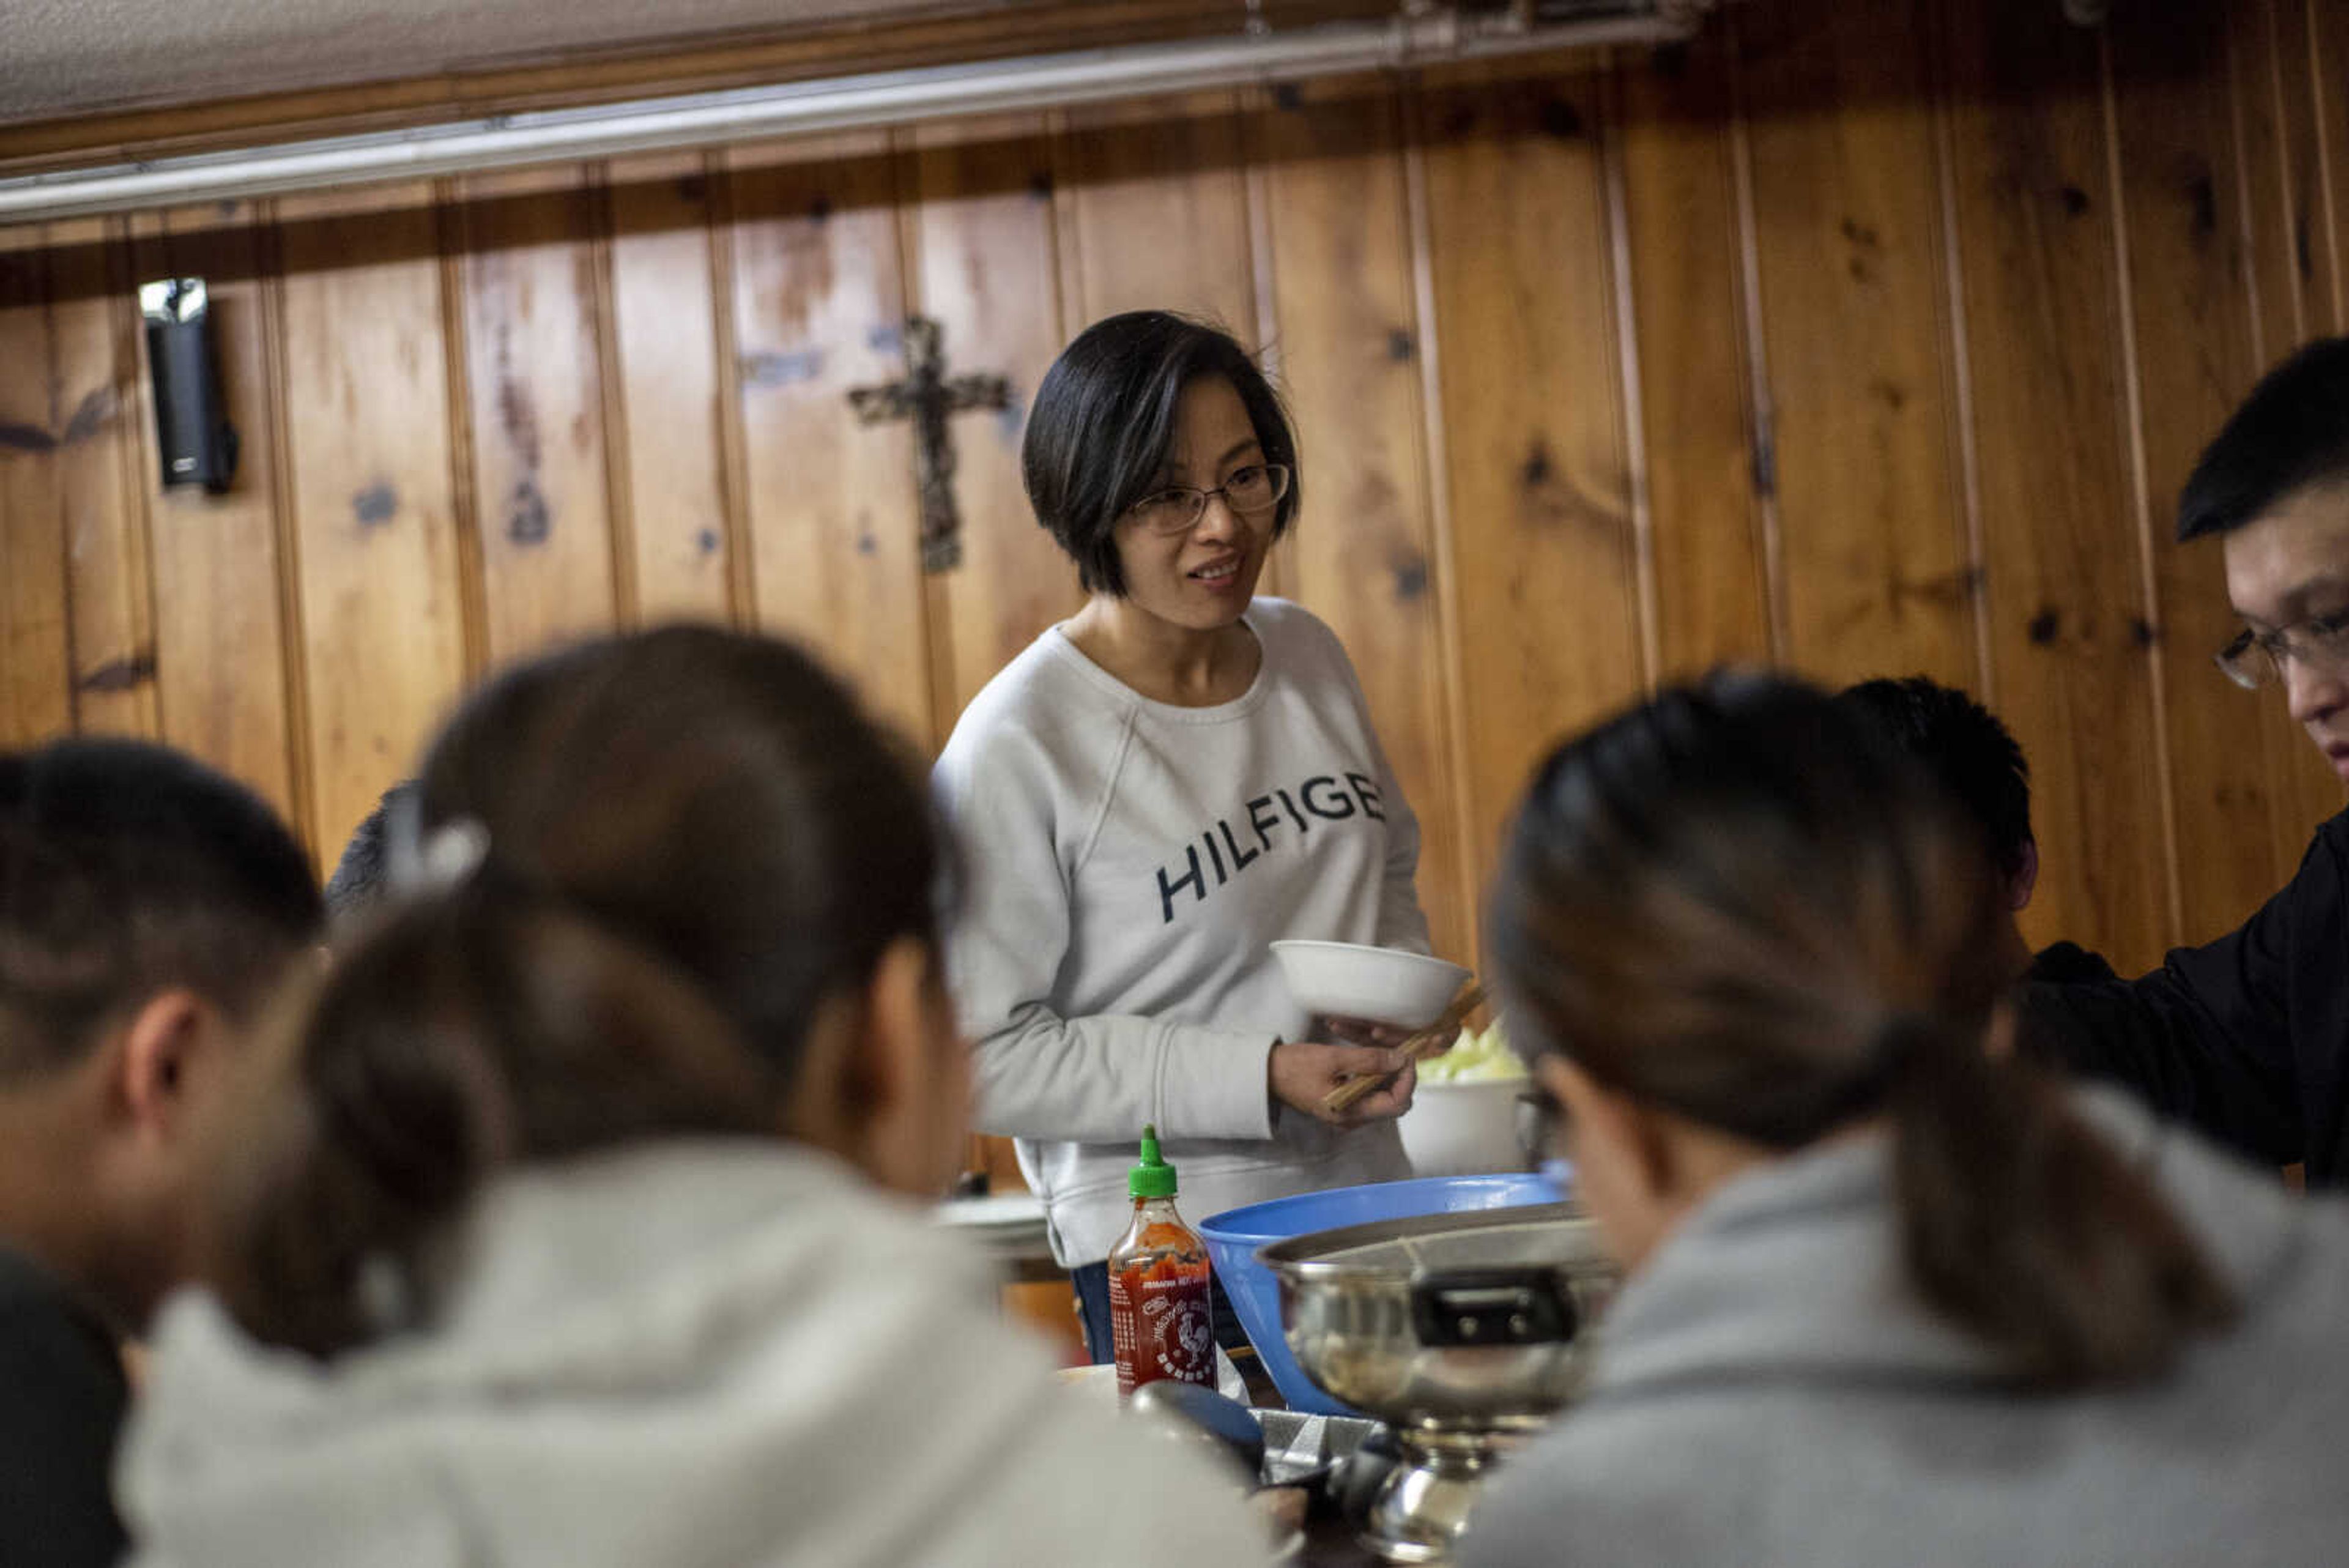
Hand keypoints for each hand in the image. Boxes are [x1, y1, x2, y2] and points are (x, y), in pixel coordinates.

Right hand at [1270, 1027, 1417, 1126]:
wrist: (1268, 1074)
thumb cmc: (1295, 1067)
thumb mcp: (1333, 1059)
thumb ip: (1369, 1060)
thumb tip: (1400, 1060)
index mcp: (1351, 1113)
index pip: (1398, 1103)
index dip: (1407, 1079)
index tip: (1406, 1056)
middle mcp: (1353, 1119)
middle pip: (1393, 1101)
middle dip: (1400, 1075)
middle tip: (1397, 1050)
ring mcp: (1349, 1113)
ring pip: (1383, 1095)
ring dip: (1388, 1073)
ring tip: (1383, 1049)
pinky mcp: (1344, 1104)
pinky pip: (1370, 1092)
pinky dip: (1374, 1074)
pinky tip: (1368, 1056)